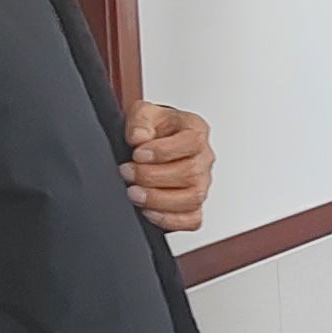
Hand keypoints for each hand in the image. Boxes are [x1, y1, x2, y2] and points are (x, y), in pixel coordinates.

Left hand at [121, 102, 214, 232]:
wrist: (152, 142)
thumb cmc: (153, 127)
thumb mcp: (143, 113)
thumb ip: (140, 121)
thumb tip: (138, 137)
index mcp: (196, 131)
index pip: (191, 143)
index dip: (163, 151)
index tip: (138, 154)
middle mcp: (204, 158)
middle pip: (191, 174)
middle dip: (153, 176)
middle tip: (128, 172)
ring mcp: (202, 184)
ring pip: (192, 199)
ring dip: (158, 199)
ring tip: (134, 193)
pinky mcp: (194, 205)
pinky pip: (192, 220)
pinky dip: (170, 219)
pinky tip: (148, 211)